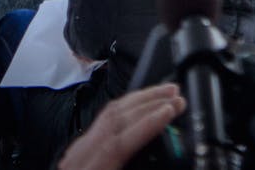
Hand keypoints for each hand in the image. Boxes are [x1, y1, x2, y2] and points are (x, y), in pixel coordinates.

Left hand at [57, 83, 185, 169]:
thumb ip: (138, 168)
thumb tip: (171, 162)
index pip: (117, 144)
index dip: (146, 125)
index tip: (170, 111)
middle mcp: (78, 161)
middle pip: (113, 122)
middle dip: (148, 105)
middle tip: (178, 97)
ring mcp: (76, 155)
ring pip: (107, 116)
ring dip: (140, 101)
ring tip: (167, 93)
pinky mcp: (80, 152)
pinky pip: (104, 122)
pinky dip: (127, 109)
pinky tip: (143, 105)